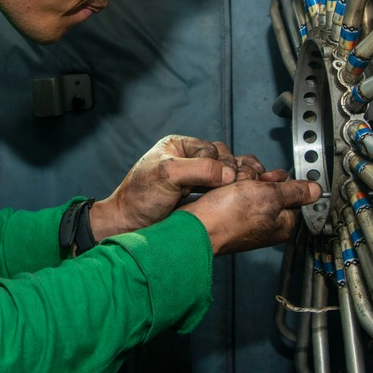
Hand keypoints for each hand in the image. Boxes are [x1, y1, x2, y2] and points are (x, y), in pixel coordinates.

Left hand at [91, 135, 273, 238]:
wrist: (128, 226)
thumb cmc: (140, 198)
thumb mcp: (168, 175)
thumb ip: (199, 169)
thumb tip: (229, 173)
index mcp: (178, 145)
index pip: (210, 149)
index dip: (218, 164)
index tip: (223, 180)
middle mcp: (187, 158)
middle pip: (221, 159)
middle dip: (229, 172)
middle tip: (237, 185)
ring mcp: (193, 178)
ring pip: (222, 174)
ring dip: (232, 182)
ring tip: (244, 189)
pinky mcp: (196, 196)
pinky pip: (218, 189)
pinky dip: (228, 192)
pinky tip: (236, 197)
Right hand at [180, 178, 321, 254]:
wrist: (195, 226)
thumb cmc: (229, 217)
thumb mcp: (270, 196)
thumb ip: (296, 191)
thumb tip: (316, 191)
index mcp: (283, 223)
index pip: (292, 192)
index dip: (280, 180)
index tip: (268, 178)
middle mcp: (267, 221)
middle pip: (270, 185)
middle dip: (257, 178)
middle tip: (247, 185)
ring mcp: (247, 216)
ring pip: (251, 183)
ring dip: (241, 178)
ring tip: (231, 187)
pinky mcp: (229, 210)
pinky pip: (234, 188)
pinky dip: (228, 183)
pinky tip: (221, 189)